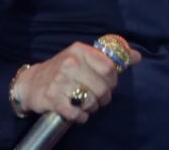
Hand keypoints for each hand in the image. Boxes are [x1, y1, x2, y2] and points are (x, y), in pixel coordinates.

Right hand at [15, 41, 141, 122]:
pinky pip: (77, 113)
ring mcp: (60, 81)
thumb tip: (137, 56)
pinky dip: (81, 117)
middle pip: (102, 87)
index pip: (109, 67)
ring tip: (86, 104)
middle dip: (104, 97)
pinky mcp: (52, 99)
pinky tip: (77, 112)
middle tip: (98, 97)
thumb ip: (111, 58)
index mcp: (80, 51)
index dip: (113, 80)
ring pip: (91, 101)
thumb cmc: (64, 70)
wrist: (31, 83)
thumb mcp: (84, 58)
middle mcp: (70, 63)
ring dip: (92, 107)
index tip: (108, 83)